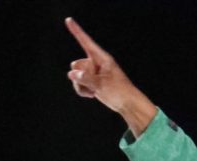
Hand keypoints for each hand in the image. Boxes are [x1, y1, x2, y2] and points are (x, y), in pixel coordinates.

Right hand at [65, 16, 157, 135]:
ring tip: (94, 91)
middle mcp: (96, 63)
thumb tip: (71, 74)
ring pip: (76, 75)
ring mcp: (93, 73)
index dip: (77, 31)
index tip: (69, 20)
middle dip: (81, 76)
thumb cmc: (119, 92)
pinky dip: (82, 90)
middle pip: (77, 64)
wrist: (127, 104)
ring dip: (81, 86)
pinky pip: (78, 83)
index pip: (86, 42)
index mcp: (102, 58)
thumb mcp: (101, 84)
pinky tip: (92, 95)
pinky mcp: (91, 81)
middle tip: (96, 84)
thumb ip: (85, 78)